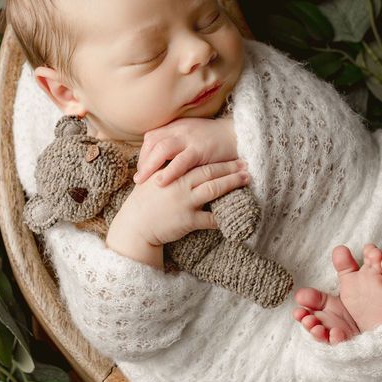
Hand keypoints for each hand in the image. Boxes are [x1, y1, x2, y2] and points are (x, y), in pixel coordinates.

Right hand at [110, 158, 250, 248]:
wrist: (135, 225)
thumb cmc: (144, 202)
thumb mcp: (153, 179)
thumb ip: (167, 168)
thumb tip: (180, 158)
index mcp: (171, 173)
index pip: (198, 162)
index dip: (217, 159)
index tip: (232, 155)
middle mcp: (179, 185)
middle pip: (210, 172)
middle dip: (230, 168)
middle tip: (246, 164)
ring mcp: (184, 202)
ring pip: (213, 189)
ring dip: (232, 183)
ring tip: (246, 179)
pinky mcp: (187, 220)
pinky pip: (210, 218)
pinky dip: (224, 215)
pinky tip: (237, 211)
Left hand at [133, 117, 239, 186]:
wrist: (238, 135)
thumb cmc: (215, 140)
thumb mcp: (192, 136)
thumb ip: (177, 143)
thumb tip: (160, 160)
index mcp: (176, 126)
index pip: (151, 137)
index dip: (143, 153)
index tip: (141, 169)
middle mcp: (180, 129)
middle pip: (152, 142)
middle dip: (143, 161)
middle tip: (138, 179)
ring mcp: (190, 138)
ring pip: (162, 149)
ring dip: (149, 166)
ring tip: (142, 181)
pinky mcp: (200, 149)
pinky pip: (181, 160)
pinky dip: (169, 171)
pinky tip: (161, 182)